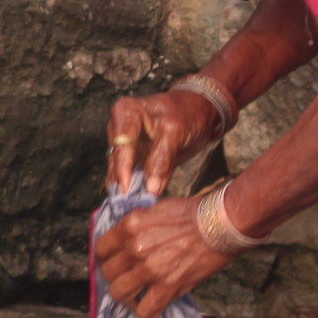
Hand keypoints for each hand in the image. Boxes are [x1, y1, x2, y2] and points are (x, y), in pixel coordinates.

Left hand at [92, 197, 228, 317]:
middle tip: (127, 280)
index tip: (112, 264)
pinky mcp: (167, 286)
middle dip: (116, 278)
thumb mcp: (157, 209)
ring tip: (136, 299)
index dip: (105, 259)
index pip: (101, 249)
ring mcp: (149, 269)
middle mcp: (135, 247)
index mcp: (130, 226)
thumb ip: (138, 226)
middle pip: (108, 273)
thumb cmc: (194, 213)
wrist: (221, 223)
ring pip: (120, 293)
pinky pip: (146, 310)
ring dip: (126, 298)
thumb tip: (128, 241)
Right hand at [107, 89, 224, 193]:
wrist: (199, 111)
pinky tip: (135, 202)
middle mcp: (119, 128)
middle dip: (123, 181)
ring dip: (127, 188)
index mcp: (126, 113)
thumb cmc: (187, 114)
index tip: (126, 190)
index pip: (121, 145)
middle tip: (127, 204)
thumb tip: (150, 188)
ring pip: (121, 169)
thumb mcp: (176, 132)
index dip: (123, 169)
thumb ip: (162, 160)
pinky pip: (132, 174)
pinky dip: (135, 188)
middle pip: (117, 159)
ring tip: (129, 207)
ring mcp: (125, 143)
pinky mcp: (134, 157)